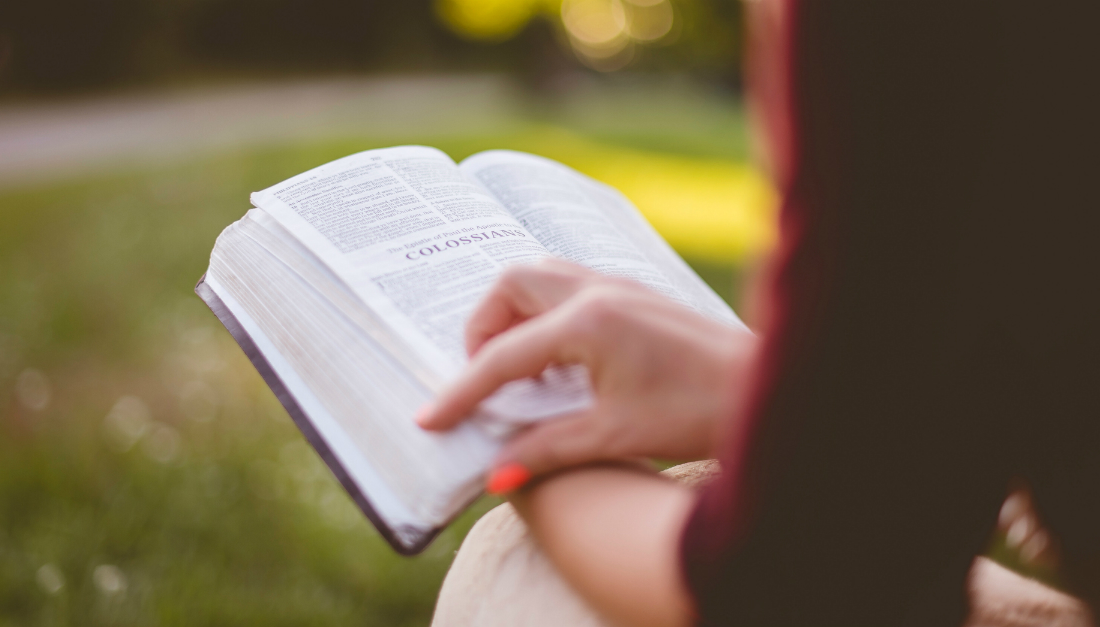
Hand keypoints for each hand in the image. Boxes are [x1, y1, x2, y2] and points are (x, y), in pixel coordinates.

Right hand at [417, 259, 755, 490]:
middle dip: (483, 328)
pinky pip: (569, 286)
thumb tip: (495, 475)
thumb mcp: (615, 436)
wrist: (767, 390)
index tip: (430, 419)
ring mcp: (619, 286)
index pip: (502, 355)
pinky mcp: (635, 294)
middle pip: (511, 285)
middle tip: (484, 378)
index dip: (461, 391)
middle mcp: (598, 291)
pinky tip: (560, 360)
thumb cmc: (699, 411)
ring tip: (517, 368)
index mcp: (587, 323)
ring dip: (514, 314)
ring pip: (541, 276)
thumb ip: (547, 449)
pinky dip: (546, 313)